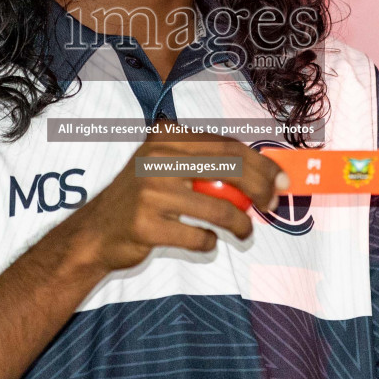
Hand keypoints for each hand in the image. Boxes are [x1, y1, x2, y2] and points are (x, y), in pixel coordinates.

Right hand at [55, 123, 287, 274]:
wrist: (96, 232)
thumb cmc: (144, 199)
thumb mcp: (168, 166)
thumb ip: (206, 161)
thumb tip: (267, 172)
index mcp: (167, 136)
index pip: (227, 145)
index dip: (261, 164)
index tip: (282, 181)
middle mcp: (157, 156)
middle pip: (228, 169)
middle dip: (260, 189)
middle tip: (272, 206)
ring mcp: (150, 190)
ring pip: (218, 209)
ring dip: (240, 225)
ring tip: (244, 233)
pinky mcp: (146, 224)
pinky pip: (198, 236)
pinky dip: (209, 242)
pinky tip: (206, 240)